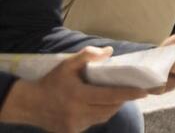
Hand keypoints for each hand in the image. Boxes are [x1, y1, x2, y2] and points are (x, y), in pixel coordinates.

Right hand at [0, 47, 148, 132]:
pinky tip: (99, 106)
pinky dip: (99, 114)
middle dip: (122, 100)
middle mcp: (77, 113)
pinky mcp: (71, 132)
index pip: (110, 96)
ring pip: (102, 117)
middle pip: (109, 108)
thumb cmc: (51, 81)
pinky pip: (92, 123)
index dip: (129, 94)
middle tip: (132, 92)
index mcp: (78, 95)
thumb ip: (87, 55)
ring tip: (117, 97)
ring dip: (112, 108)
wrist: (29, 104)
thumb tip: (109, 51)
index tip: (144, 91)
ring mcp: (74, 125)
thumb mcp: (67, 64)